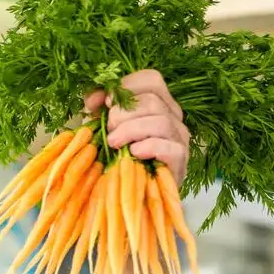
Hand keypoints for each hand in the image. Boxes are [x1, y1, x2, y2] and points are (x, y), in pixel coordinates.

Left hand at [84, 69, 189, 183]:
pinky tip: (133, 154)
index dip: (125, 86)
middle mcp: (174, 116)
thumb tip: (92, 100)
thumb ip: (101, 110)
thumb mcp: (109, 128)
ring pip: (160, 120)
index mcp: (160, 102)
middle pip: (152, 100)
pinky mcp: (181, 159)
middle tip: (108, 132)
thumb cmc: (124, 156)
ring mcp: (180, 137)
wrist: (138, 193)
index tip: (104, 104)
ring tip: (114, 144)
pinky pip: (167, 145)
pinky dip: (147, 147)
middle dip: (122, 114)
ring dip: (130, 131)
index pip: (151, 79)